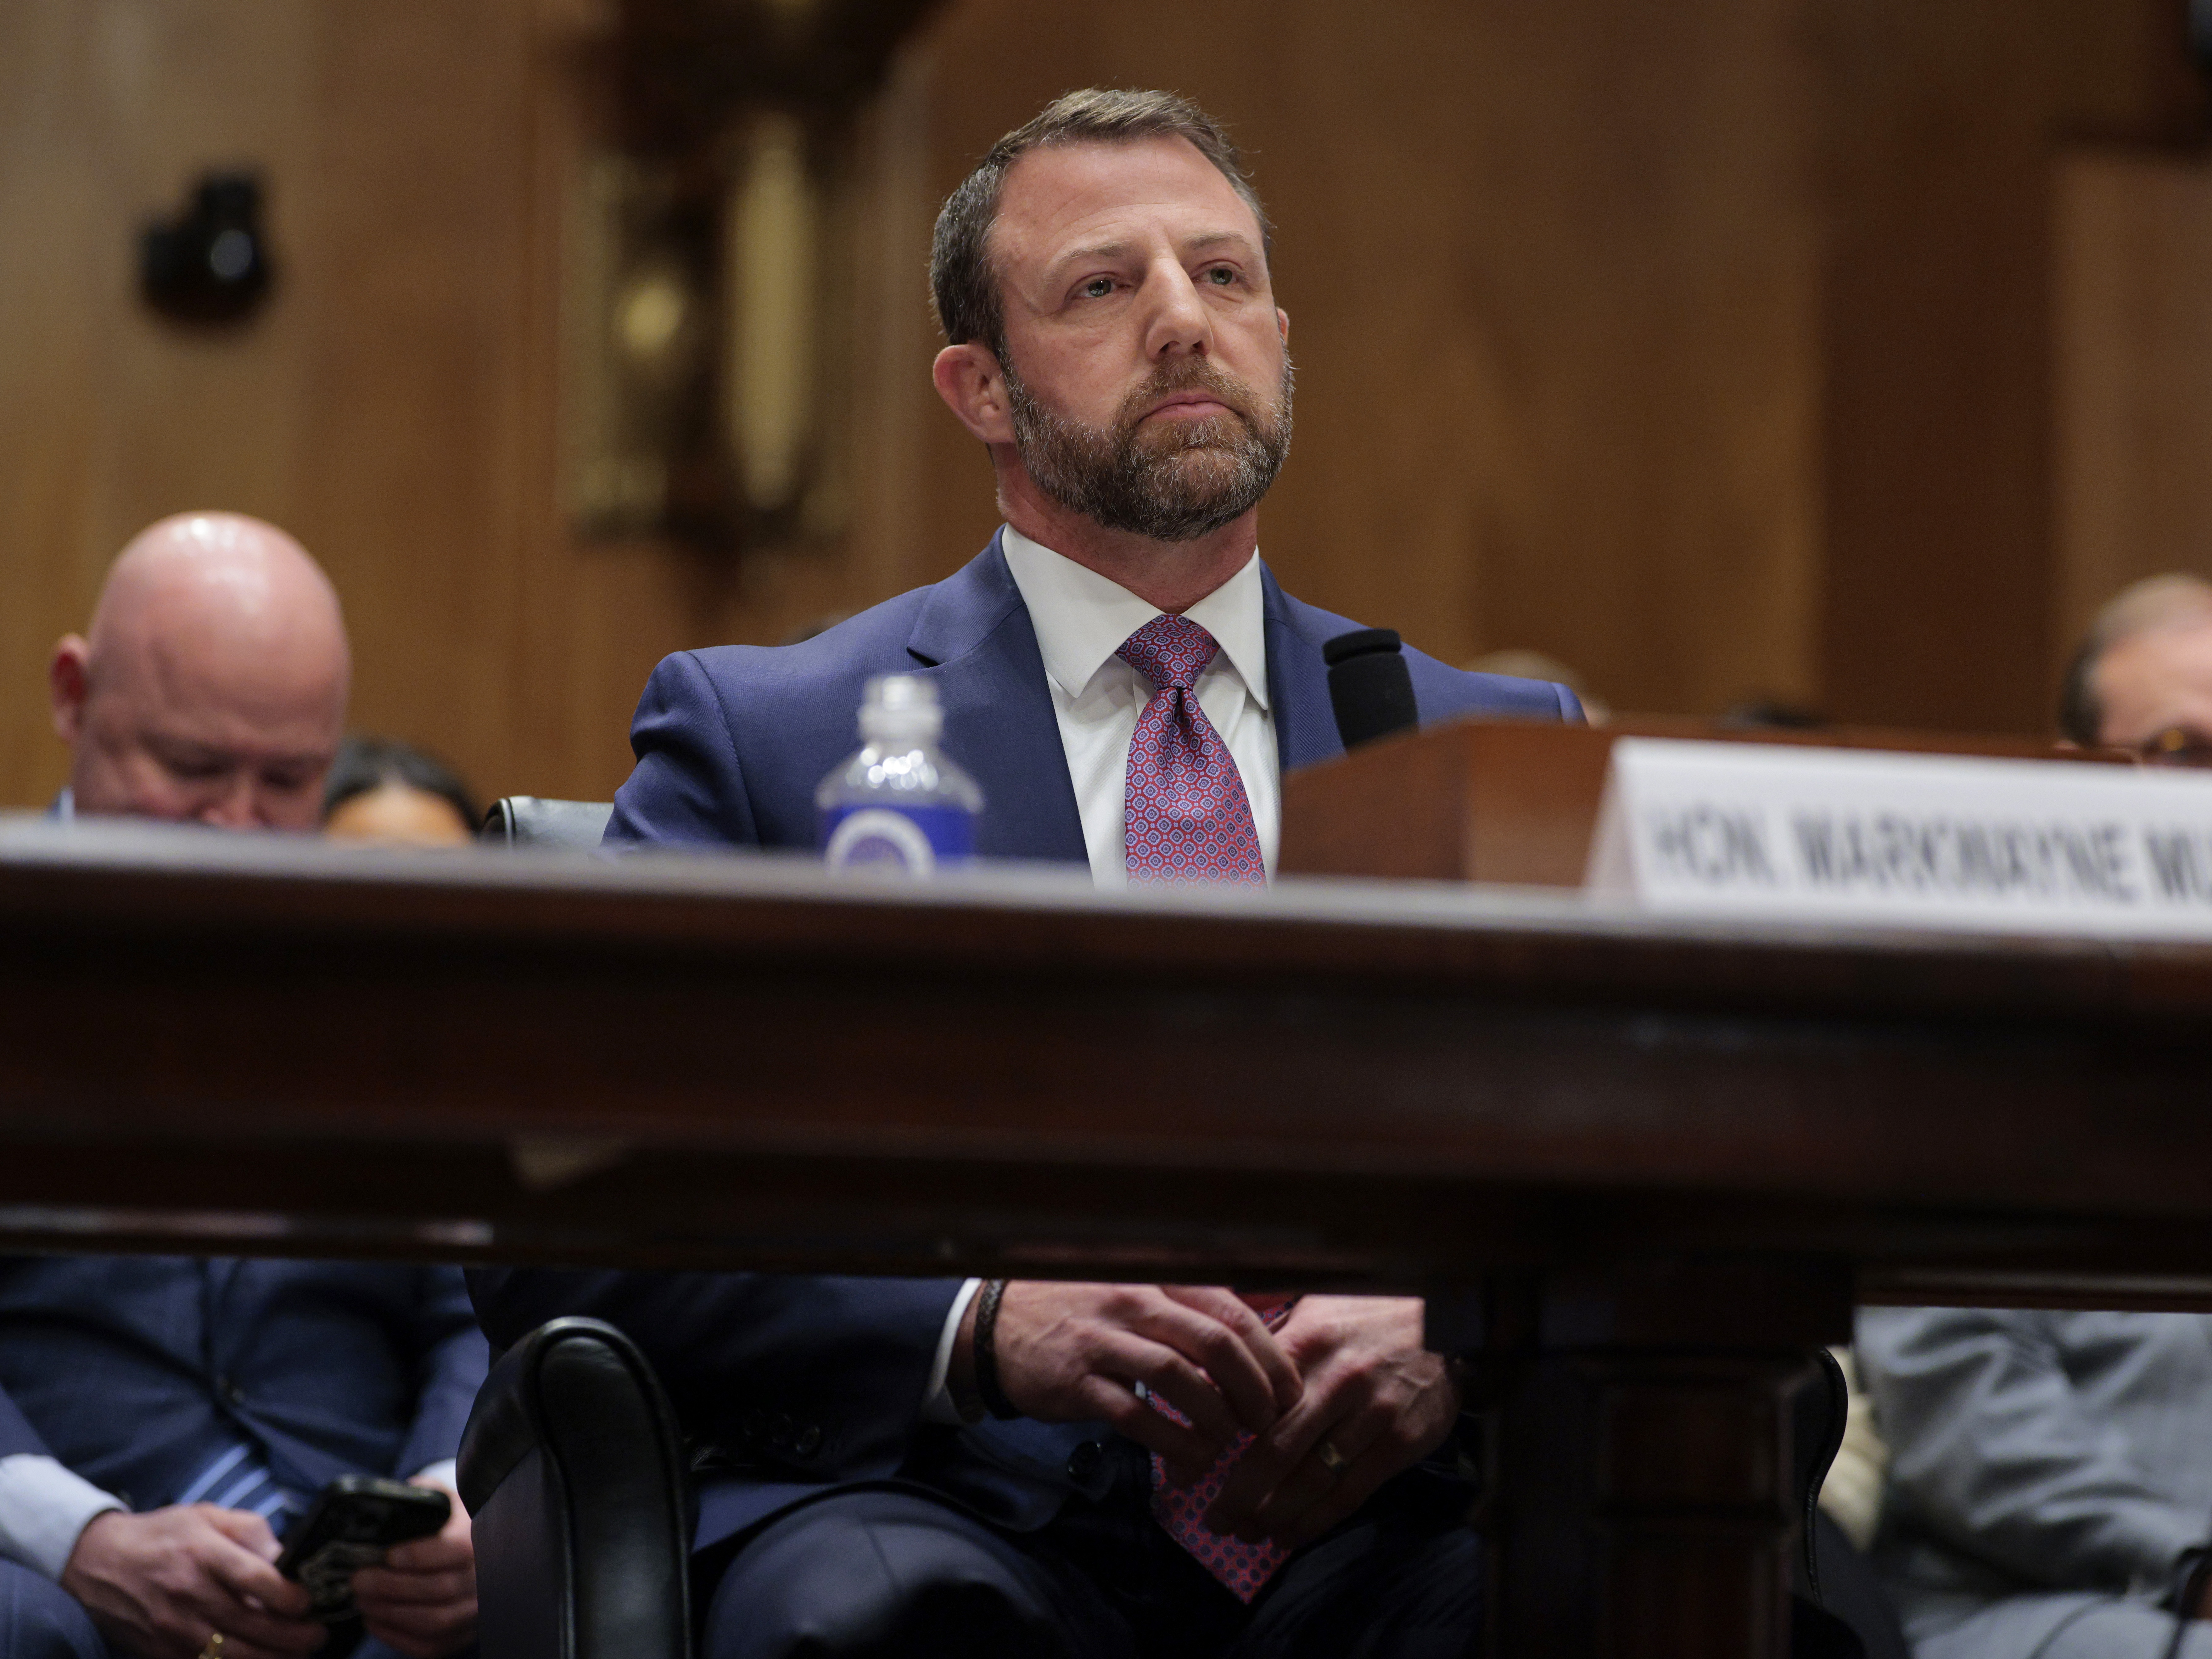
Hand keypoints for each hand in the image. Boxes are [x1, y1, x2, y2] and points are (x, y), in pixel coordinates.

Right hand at [61, 1505, 322, 1658]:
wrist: (98, 1562)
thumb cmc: (163, 1535)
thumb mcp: (208, 1516)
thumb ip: (251, 1531)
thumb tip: (285, 1556)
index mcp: (203, 1553)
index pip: (255, 1580)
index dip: (288, 1596)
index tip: (309, 1602)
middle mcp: (188, 1593)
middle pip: (249, 1623)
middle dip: (292, 1635)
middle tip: (318, 1635)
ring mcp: (172, 1627)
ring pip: (230, 1655)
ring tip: (300, 1654)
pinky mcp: (159, 1651)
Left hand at [350, 1480, 475, 1658]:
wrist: (480, 1551)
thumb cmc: (454, 1524)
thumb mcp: (446, 1501)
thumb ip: (423, 1495)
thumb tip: (392, 1497)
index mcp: (480, 1540)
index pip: (454, 1550)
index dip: (418, 1555)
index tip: (388, 1555)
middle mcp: (483, 1578)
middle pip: (438, 1590)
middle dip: (391, 1587)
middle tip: (359, 1580)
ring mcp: (474, 1611)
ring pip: (433, 1622)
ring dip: (390, 1613)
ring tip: (362, 1600)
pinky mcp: (461, 1635)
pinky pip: (429, 1646)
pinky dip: (396, 1637)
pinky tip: (374, 1620)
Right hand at [957, 1283, 1301, 1484]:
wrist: (999, 1325)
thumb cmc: (1085, 1311)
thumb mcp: (1140, 1291)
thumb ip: (1195, 1303)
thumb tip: (1266, 1315)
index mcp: (1158, 1279)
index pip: (1232, 1312)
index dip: (1270, 1356)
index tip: (1288, 1391)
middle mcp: (1135, 1301)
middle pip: (1215, 1343)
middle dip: (1254, 1390)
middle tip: (1267, 1422)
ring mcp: (1104, 1340)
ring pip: (1179, 1380)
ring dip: (1215, 1419)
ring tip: (1228, 1443)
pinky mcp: (1078, 1382)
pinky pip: (1138, 1417)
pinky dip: (1173, 1444)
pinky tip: (1191, 1463)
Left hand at [1203, 1296, 1459, 1550]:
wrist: (1443, 1319)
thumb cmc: (1365, 1315)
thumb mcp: (1313, 1309)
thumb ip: (1268, 1343)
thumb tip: (1209, 1370)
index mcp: (1307, 1343)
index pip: (1248, 1400)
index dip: (1213, 1439)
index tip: (1186, 1470)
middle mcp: (1338, 1381)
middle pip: (1276, 1450)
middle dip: (1239, 1493)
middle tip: (1214, 1519)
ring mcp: (1372, 1415)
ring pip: (1312, 1479)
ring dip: (1273, 1514)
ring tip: (1247, 1532)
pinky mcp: (1399, 1443)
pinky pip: (1350, 1493)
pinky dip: (1316, 1520)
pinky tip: (1290, 1534)